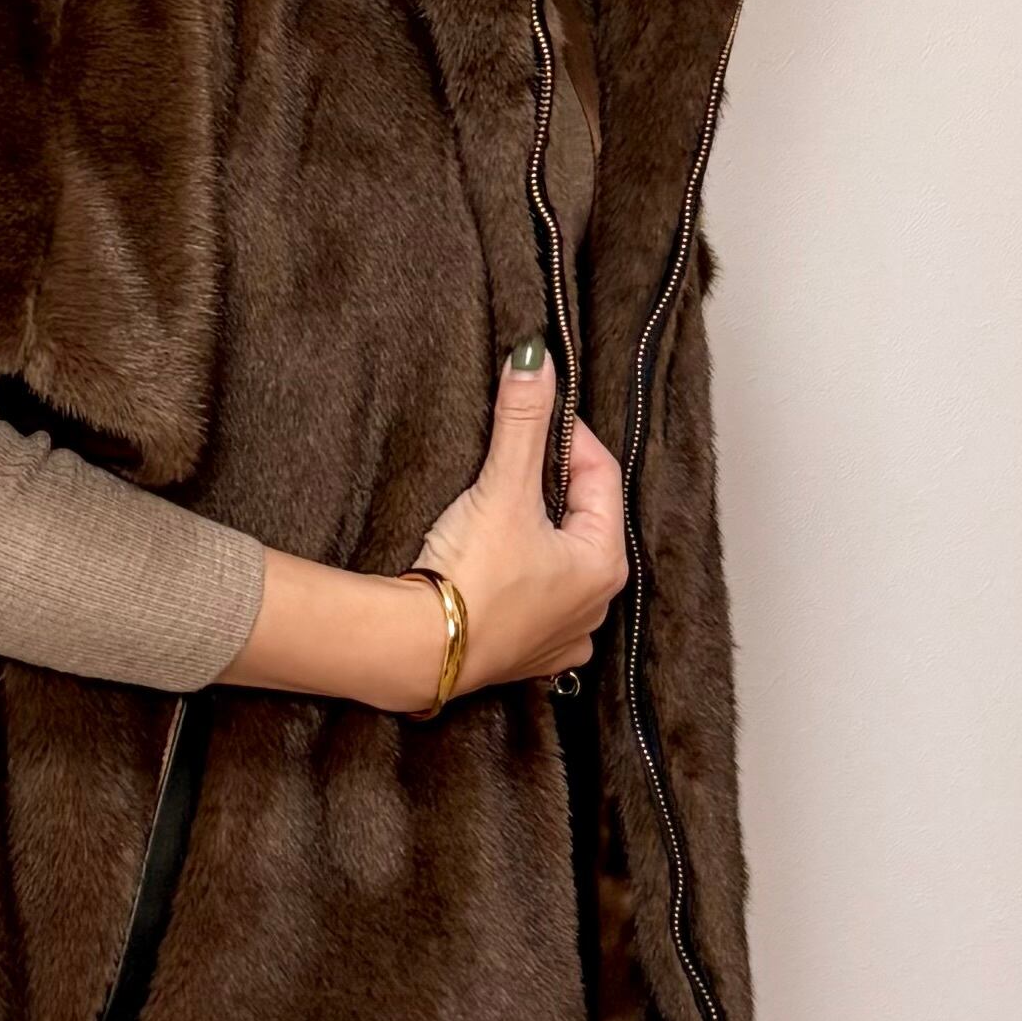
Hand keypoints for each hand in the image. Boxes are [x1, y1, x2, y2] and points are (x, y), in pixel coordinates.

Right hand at [409, 337, 627, 697]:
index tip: (536, 417)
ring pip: (564, 570)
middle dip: (554, 490)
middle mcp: (595, 606)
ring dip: (542, 542)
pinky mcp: (526, 661)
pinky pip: (540, 613)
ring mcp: (562, 639)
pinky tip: (504, 581)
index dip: (568, 437)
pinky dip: (527, 590)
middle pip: (584, 523)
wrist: (417, 652)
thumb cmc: (469, 579)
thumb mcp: (500, 490)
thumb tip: (535, 359)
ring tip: (504, 520)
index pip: (600, 476)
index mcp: (605, 562)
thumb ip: (522, 422)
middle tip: (515, 466)